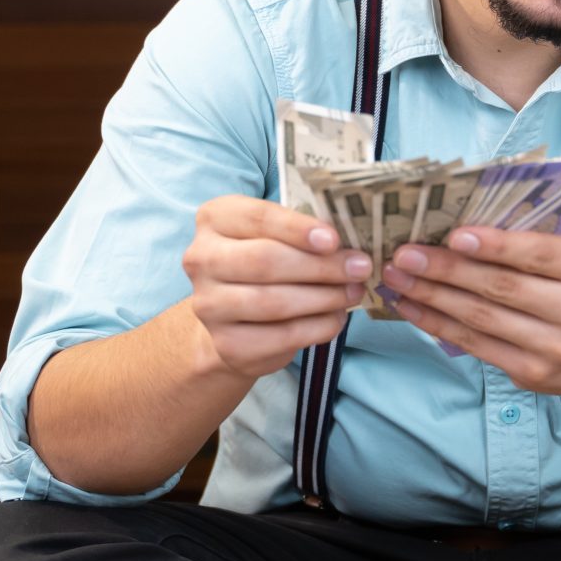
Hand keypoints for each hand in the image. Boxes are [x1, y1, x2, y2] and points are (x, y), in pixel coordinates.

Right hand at [183, 196, 370, 380]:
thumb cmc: (263, 263)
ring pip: (274, 302)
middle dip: (320, 266)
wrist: (232, 319)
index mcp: (214, 219)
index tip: (334, 239)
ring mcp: (209, 305)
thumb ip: (303, 231)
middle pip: (265, 261)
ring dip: (324, 297)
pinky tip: (337, 317)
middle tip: (359, 267)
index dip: (297, 228)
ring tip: (353, 291)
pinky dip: (318, 327)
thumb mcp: (275, 235)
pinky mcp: (227, 343)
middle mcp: (201, 259)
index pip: (257, 217)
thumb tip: (350, 245)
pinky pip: (282, 335)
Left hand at [381, 226, 560, 394]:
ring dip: (433, 296)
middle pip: (504, 287)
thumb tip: (462, 228)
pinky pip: (477, 345)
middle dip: (448, 269)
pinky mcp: (533, 374)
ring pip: (483, 318)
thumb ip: (538, 241)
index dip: (497, 246)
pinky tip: (413, 307)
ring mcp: (559, 349)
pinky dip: (438, 325)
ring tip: (398, 277)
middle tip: (405, 253)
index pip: (542, 254)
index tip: (454, 235)